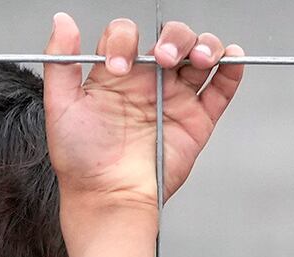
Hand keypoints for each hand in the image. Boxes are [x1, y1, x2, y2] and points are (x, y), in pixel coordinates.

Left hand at [42, 13, 245, 212]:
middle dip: (174, 37)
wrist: (109, 197)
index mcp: (118, 74)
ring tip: (197, 58)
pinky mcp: (198, 120)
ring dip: (205, 46)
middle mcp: (149, 82)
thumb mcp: (61, 105)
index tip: (119, 66)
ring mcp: (176, 99)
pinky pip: (221, 90)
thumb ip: (60, 60)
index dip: (126, 40)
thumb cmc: (82, 160)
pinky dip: (232, 71)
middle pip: (173, 37)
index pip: (129, 35)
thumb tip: (63, 21)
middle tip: (163, 57)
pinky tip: (231, 59)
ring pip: (200, 56)